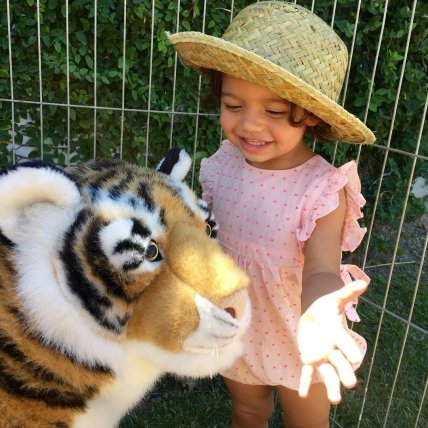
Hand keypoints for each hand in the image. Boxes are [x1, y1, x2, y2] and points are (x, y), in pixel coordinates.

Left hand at [297, 280, 367, 403]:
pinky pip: (307, 373)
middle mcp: (333, 349)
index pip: (347, 344)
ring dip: (331, 386)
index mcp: (339, 335)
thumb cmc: (327, 307)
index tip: (356, 359)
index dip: (351, 350)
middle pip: (341, 364)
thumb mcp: (335, 299)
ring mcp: (322, 356)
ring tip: (335, 400)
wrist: (316, 313)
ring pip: (328, 374)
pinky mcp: (309, 359)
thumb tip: (364, 282)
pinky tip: (303, 395)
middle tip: (351, 384)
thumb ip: (348, 293)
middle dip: (346, 373)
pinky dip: (305, 383)